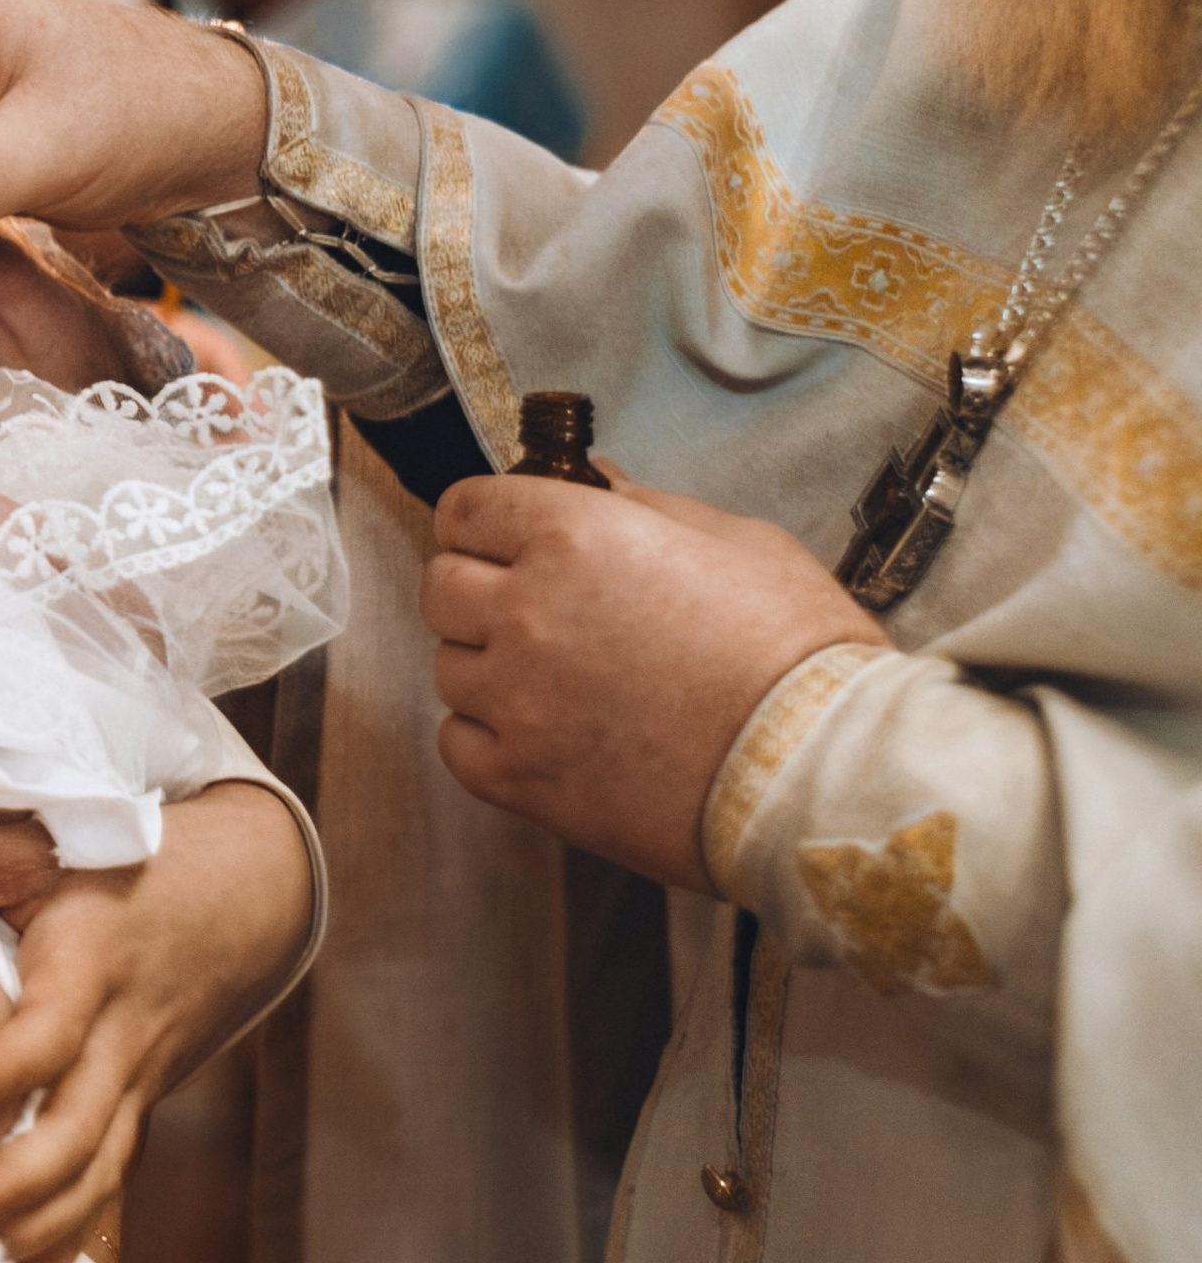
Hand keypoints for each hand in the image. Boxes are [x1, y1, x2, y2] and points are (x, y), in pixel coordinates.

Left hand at [0, 782, 313, 1262]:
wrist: (238, 896)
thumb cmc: (109, 862)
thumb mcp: (23, 838)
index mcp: (91, 961)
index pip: (55, 1027)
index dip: (6, 1069)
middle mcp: (123, 1036)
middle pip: (78, 1133)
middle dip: (8, 1186)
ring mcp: (136, 1086)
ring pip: (95, 1178)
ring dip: (28, 1227)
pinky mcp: (134, 1115)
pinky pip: (107, 1191)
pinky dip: (66, 1244)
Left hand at [423, 471, 884, 885]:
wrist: (822, 772)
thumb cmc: (798, 653)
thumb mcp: (739, 543)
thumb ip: (649, 509)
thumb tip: (598, 483)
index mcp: (573, 535)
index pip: (467, 508)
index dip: (485, 522)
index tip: (506, 538)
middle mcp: (527, 611)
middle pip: (441, 587)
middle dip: (478, 589)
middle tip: (534, 610)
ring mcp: (517, 700)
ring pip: (450, 667)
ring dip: (490, 667)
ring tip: (560, 682)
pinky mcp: (522, 779)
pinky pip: (457, 744)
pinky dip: (488, 737)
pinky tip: (545, 734)